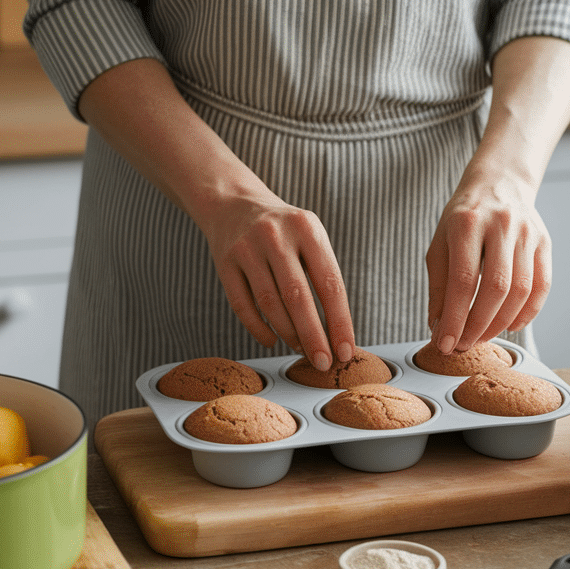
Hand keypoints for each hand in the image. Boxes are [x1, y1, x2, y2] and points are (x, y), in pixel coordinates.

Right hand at [200, 193, 355, 369]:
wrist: (235, 205)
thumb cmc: (285, 232)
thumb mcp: (310, 238)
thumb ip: (323, 277)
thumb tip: (336, 334)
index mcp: (307, 229)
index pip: (329, 283)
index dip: (339, 322)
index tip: (345, 352)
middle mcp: (276, 236)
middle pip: (298, 297)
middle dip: (313, 336)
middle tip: (323, 363)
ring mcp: (247, 248)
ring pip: (270, 304)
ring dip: (288, 334)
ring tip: (300, 349)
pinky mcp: (224, 262)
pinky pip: (243, 306)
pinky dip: (259, 329)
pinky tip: (272, 340)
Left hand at [426, 174, 550, 352]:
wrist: (499, 183)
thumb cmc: (464, 218)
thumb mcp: (440, 244)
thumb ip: (439, 288)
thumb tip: (439, 329)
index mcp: (467, 223)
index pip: (462, 280)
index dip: (455, 318)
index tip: (445, 344)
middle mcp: (501, 225)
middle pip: (496, 287)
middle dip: (479, 325)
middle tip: (464, 344)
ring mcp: (527, 233)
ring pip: (521, 290)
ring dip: (501, 323)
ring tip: (483, 336)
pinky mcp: (545, 243)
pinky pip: (541, 287)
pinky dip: (527, 313)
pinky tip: (510, 325)